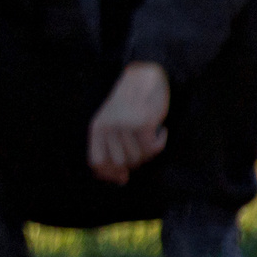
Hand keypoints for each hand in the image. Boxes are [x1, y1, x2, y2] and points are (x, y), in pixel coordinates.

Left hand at [87, 62, 169, 183]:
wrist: (144, 76)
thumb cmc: (129, 103)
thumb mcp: (111, 123)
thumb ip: (112, 149)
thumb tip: (121, 179)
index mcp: (97, 128)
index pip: (96, 162)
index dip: (109, 174)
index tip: (123, 177)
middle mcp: (108, 127)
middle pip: (121, 163)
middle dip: (134, 162)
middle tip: (142, 147)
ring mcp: (125, 125)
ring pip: (138, 157)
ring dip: (148, 151)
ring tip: (149, 135)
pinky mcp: (143, 123)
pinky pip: (154, 149)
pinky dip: (160, 142)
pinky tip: (160, 130)